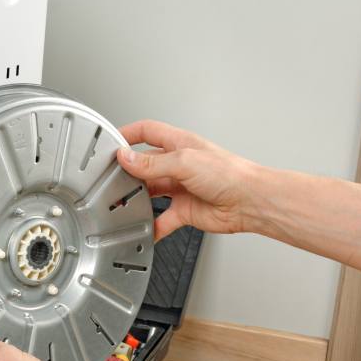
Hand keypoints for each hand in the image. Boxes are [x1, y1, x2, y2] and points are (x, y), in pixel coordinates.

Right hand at [117, 120, 260, 239]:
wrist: (251, 202)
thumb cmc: (230, 174)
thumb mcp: (184, 162)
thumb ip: (151, 162)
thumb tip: (126, 158)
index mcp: (180, 144)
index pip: (147, 131)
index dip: (128, 133)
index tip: (110, 142)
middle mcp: (179, 164)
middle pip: (145, 164)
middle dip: (128, 171)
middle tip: (111, 178)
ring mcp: (181, 188)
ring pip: (150, 192)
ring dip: (137, 199)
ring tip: (123, 203)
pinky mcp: (184, 210)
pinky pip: (162, 219)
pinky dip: (153, 226)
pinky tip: (145, 229)